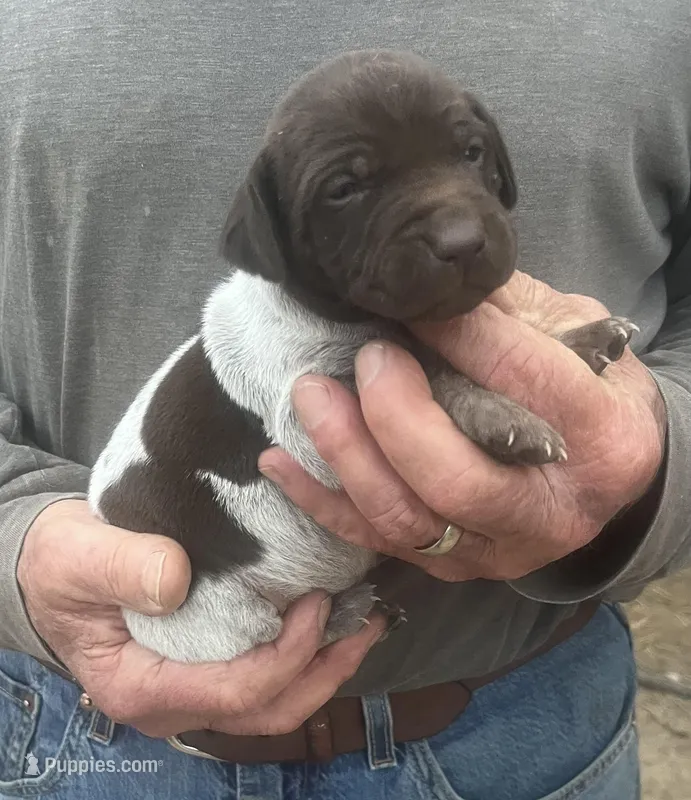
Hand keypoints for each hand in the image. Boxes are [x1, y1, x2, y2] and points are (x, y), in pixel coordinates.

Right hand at [17, 500, 384, 735]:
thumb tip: (177, 580)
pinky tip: (331, 618)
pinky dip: (304, 653)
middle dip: (324, 672)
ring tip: (365, 622)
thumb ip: (121, 567)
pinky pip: (265, 676)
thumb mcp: (76, 556)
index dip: (284, 655)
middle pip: (267, 711)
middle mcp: (175, 701)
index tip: (316, 602)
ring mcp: (193, 687)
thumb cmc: (60, 563)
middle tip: (367, 621)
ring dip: (324, 667)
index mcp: (142, 688)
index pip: (233, 692)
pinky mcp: (207, 664)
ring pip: (273, 702)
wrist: (53, 568)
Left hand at [258, 271, 665, 582]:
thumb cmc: (589, 391)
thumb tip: (424, 290)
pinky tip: (279, 459)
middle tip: (368, 359)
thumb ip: (509, 313)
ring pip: (405, 519)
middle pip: (455, 479)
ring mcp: (495, 550)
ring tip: (311, 394)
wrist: (604, 471)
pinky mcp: (451, 565)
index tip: (414, 304)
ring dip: (346, 454)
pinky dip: (320, 499)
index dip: (464, 337)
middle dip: (393, 416)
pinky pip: (374, 540)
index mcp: (604, 440)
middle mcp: (549, 513)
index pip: (526, 382)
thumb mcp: (574, 336)